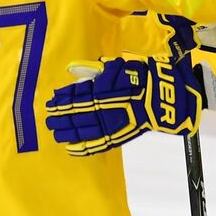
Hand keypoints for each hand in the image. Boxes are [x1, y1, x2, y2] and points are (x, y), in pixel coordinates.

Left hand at [45, 55, 204, 155]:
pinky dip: (83, 147)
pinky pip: (97, 143)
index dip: (63, 99)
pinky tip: (71, 148)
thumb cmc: (143, 77)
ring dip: (67, 131)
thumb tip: (73, 69)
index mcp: (103, 89)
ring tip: (56, 133)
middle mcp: (104, 107)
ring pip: (82, 129)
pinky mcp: (119, 136)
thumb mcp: (118, 66)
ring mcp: (111, 123)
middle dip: (60, 117)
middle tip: (49, 119)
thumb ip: (95, 69)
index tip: (52, 100)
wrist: (167, 97)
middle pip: (75, 113)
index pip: (76, 95)